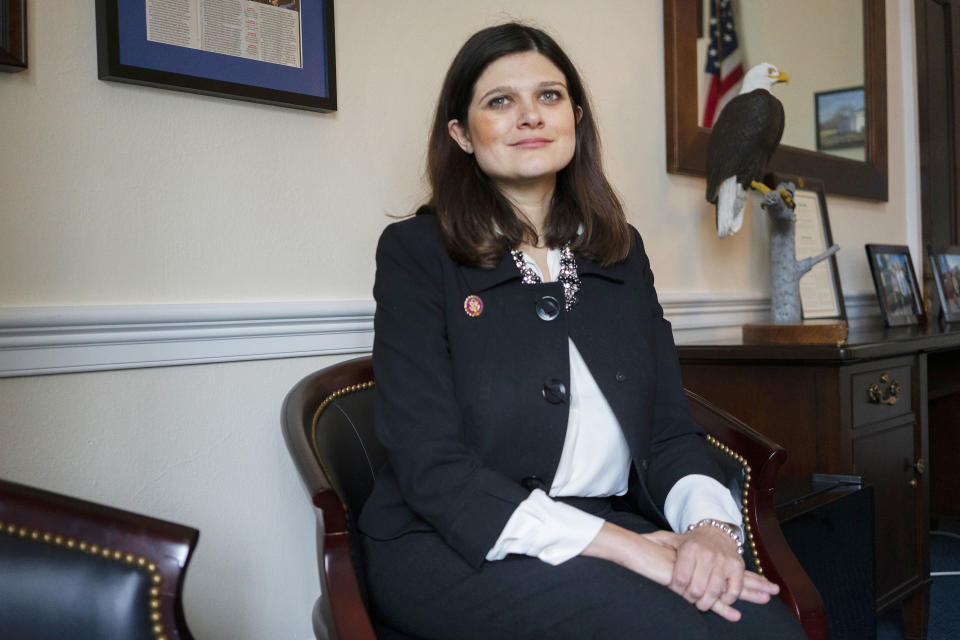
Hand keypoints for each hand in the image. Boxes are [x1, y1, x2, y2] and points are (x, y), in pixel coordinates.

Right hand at [581, 523, 779, 621]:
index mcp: (705, 561)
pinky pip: (708, 597)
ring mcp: (699, 576)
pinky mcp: (690, 585)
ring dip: (746, 594)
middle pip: (734, 579)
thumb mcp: (672, 549)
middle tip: (774, 591)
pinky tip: (733, 614)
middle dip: (755, 586)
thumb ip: (681, 556)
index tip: (767, 583)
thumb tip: (689, 561)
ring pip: (726, 588)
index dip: (749, 578)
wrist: (642, 553)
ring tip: (766, 598)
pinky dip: (722, 607)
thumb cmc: (655, 552)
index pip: (731, 571)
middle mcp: (705, 567)